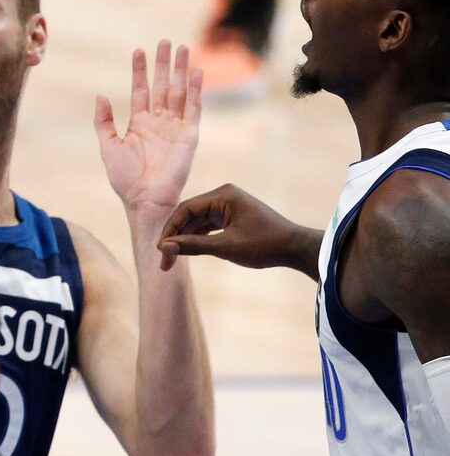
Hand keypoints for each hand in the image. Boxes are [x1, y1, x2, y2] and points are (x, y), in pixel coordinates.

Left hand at [95, 41, 201, 216]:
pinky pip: (194, 108)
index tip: (139, 50)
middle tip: (165, 41)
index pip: (141, 90)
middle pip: (162, 85)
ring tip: (183, 48)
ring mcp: (175, 127)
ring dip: (181, 70)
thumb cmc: (125, 178)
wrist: (145, 199)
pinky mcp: (189, 135)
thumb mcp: (108, 145)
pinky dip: (196, 90)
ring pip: (179, 91)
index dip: (140, 70)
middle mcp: (159, 122)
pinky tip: (196, 72)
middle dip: (164, 64)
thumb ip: (104, 121)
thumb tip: (100, 95)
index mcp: (139, 123)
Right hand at [158, 184, 310, 273]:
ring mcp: (228, 205)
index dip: (170, 229)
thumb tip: (165, 247)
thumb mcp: (227, 247)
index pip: (186, 209)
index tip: (161, 249)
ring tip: (171, 259)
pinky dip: (197, 238)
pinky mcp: (232, 216)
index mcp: (223, 195)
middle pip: (189, 214)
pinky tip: (188, 251)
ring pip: (197, 221)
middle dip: (175, 236)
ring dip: (185, 239)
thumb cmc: (264, 245)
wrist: (294, 248)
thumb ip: (194, 245)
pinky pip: (208, 225)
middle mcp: (224, 196)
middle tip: (164, 260)